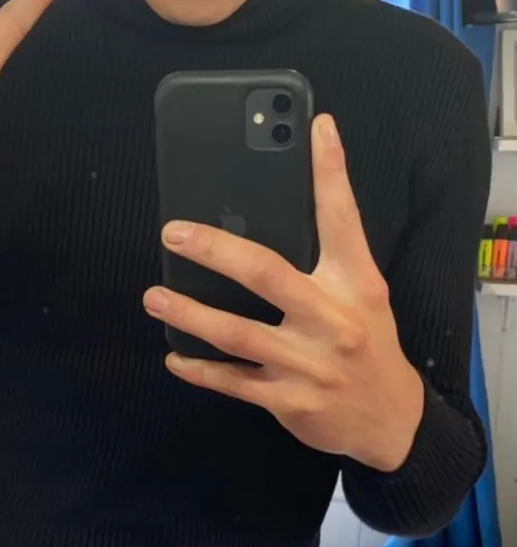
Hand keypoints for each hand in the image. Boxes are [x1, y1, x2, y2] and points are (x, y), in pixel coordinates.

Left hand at [143, 115, 424, 472]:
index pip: (343, 219)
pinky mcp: (288, 400)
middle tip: (174, 233)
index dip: (331, 171)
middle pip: (266, 273)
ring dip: (189, 314)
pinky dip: (199, 369)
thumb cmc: (369, 347)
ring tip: (154, 297)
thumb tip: (271, 222)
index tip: (316, 127)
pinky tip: (174, 358)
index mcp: (355, 285)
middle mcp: (332, 320)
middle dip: (215, 250)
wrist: (390, 420)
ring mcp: (308, 364)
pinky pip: (232, 381)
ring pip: (236, 332)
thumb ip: (328, 262)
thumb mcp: (363, 298)